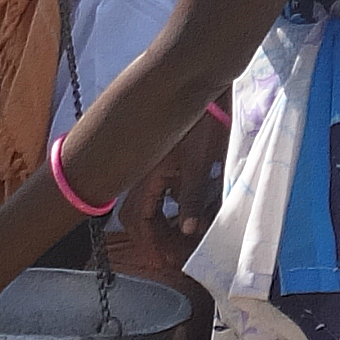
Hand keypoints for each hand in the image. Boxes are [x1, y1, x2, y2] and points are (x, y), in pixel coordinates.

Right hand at [104, 105, 228, 291]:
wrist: (199, 80)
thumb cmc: (201, 122)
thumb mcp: (199, 163)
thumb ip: (192, 198)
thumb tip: (188, 232)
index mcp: (147, 178)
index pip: (138, 222)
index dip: (153, 244)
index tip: (173, 260)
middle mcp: (144, 173)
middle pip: (140, 216)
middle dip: (159, 237)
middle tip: (183, 252)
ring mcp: (153, 164)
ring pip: (152, 202)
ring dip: (167, 221)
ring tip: (191, 233)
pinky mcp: (165, 155)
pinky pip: (162, 187)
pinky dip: (174, 203)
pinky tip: (195, 206)